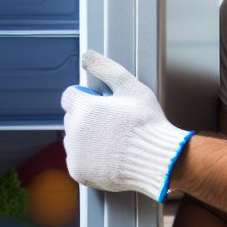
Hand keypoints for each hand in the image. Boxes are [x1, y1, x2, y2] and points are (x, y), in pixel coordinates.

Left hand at [61, 50, 192, 201]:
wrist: (157, 161)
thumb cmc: (147, 124)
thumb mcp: (131, 88)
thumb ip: (106, 68)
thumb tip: (87, 55)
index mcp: (84, 107)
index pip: (70, 96)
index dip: (87, 98)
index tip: (101, 104)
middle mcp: (75, 130)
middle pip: (72, 118)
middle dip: (87, 118)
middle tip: (112, 123)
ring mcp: (75, 153)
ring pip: (73, 139)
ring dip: (86, 138)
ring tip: (112, 141)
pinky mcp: (79, 171)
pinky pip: (77, 160)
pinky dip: (89, 158)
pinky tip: (109, 155)